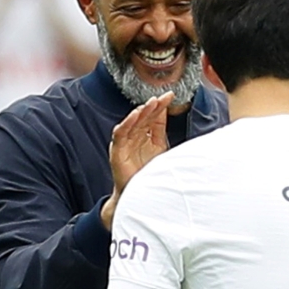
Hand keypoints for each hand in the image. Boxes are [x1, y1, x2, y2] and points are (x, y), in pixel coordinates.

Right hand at [100, 92, 174, 230]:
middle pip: (143, 117)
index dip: (161, 105)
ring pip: (132, 123)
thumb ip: (161, 130)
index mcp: (146, 135)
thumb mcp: (160, 148)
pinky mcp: (117, 151)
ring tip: (150, 103)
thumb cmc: (149, 172)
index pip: (153, 116)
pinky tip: (134, 115)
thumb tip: (166, 111)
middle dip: (152, 106)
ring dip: (141, 112)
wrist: (139, 194)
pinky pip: (120, 134)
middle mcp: (135, 136)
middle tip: (161, 97)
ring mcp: (125, 143)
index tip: (171, 94)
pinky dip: (127, 124)